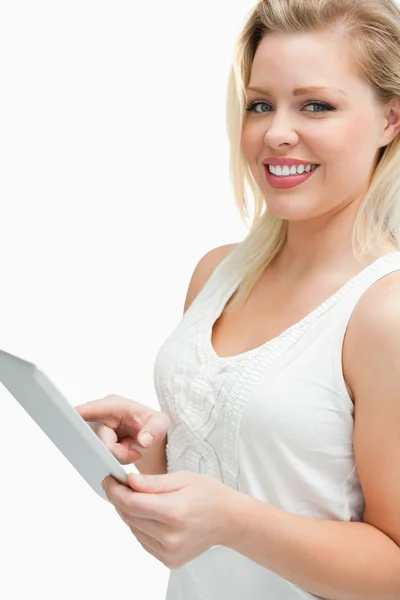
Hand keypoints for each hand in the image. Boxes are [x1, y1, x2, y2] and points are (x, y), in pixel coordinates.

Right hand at [75, 394, 170, 464]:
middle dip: (119, 452)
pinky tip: (123, 453)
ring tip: (131, 448)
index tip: (69, 414)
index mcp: (114, 405)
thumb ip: (155, 430)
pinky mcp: (94, 441)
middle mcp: (99, 415)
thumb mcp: (161, 424)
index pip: (93, 409)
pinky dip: (113, 459)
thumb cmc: (153, 425)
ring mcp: (95, 429)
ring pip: (100, 452)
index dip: (80, 413)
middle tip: (136, 452)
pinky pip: (99, 456)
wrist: (148, 436)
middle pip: (100, 442)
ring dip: (118, 456)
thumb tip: (143, 441)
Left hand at [102, 470, 239, 568]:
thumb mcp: (183, 478)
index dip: (116, 491)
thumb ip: (153, 482)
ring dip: (129, 512)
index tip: (109, 480)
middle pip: (130, 517)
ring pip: (133, 529)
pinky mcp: (169, 560)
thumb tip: (129, 482)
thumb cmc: (210, 495)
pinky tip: (148, 514)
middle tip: (119, 484)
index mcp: (175, 512)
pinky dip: (140, 526)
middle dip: (120, 498)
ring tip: (136, 497)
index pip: (132, 504)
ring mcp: (170, 552)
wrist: (230, 520)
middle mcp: (171, 536)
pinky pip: (143, 541)